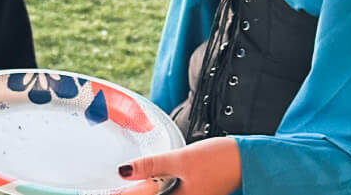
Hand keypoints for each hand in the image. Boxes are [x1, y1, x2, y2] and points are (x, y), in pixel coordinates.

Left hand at [118, 137, 241, 194]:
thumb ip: (151, 165)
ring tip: (126, 181)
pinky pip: (167, 194)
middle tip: (110, 186)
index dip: (123, 194)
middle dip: (132, 192)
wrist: (245, 161)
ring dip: (143, 190)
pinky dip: (155, 188)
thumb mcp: (181, 159)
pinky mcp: (190, 194)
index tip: (105, 189)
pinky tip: (147, 181)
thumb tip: (123, 170)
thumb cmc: (219, 161)